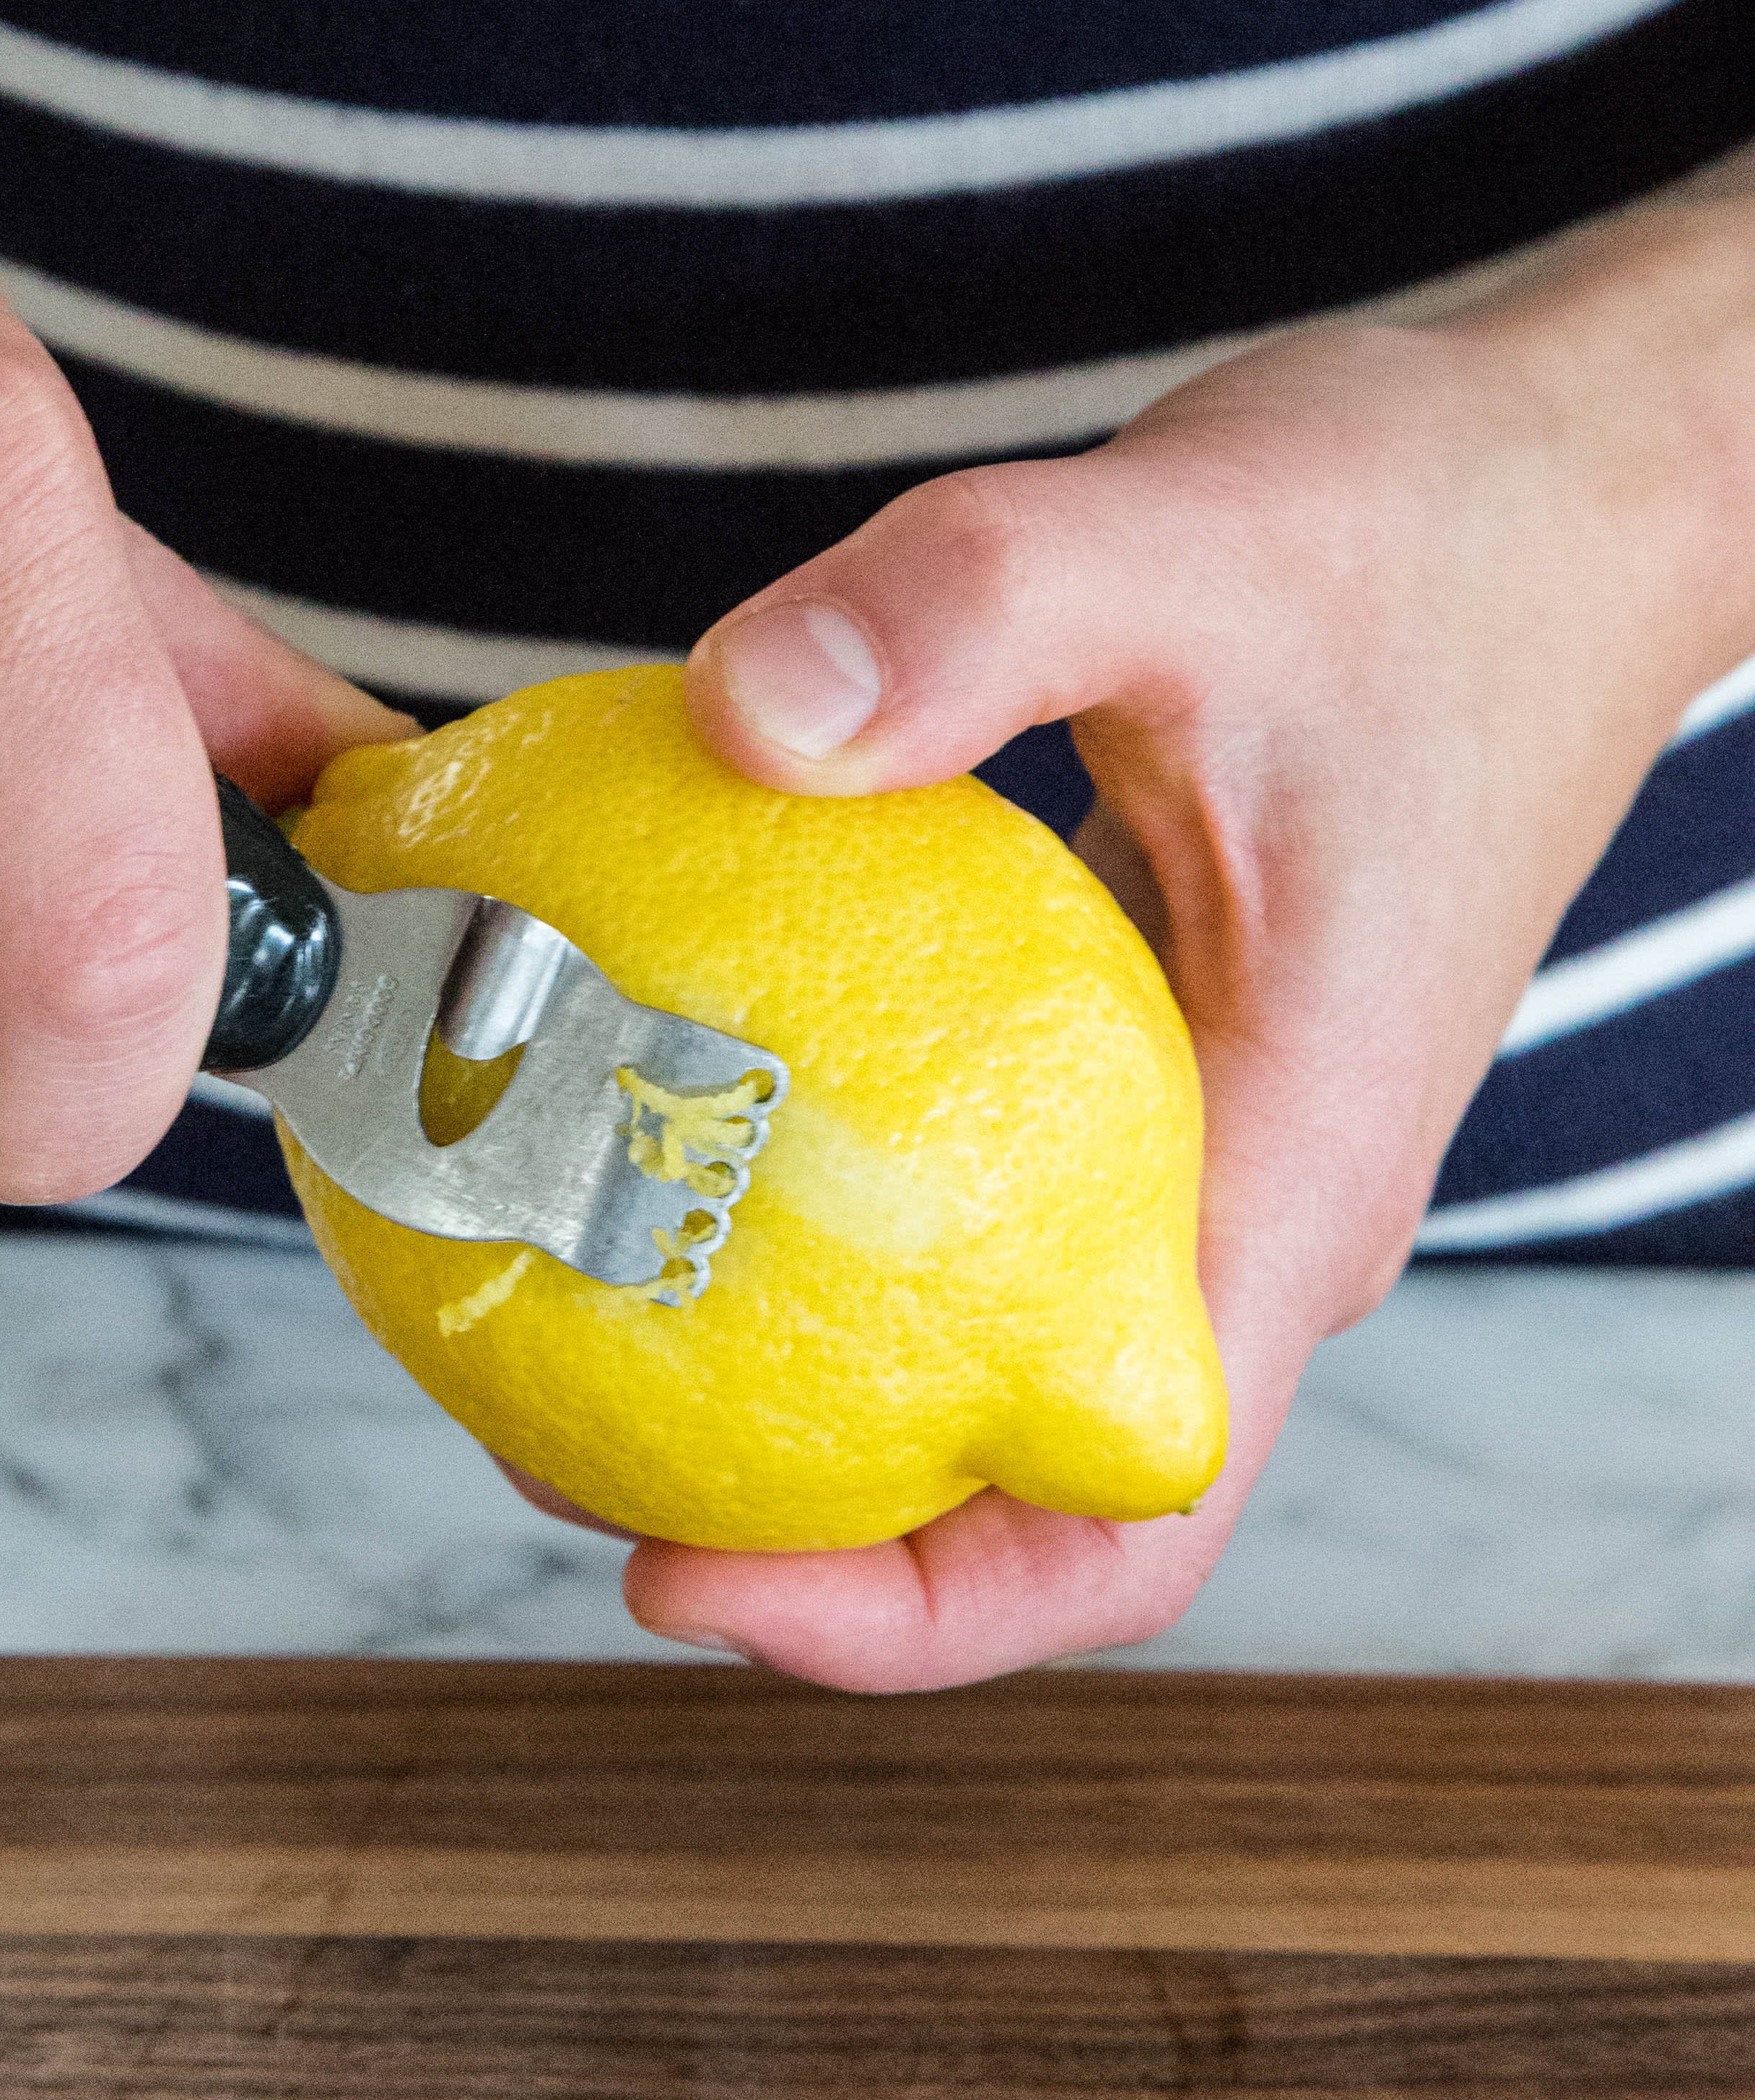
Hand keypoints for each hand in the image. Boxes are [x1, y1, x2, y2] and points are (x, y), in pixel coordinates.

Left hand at [588, 185, 1754, 1685]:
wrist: (1569, 487)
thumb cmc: (1427, 531)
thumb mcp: (1188, 536)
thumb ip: (968, 612)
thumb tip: (730, 718)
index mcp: (1294, 1174)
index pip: (1129, 1517)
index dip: (907, 1612)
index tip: (673, 1576)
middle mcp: (1251, 1202)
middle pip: (1022, 1478)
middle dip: (787, 1517)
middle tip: (530, 1422)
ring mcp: (1201, 1135)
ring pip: (988, 1342)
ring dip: (792, 1366)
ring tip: (555, 1289)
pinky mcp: (1151, 1050)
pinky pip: (977, 1191)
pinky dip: (829, 1198)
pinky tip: (669, 1103)